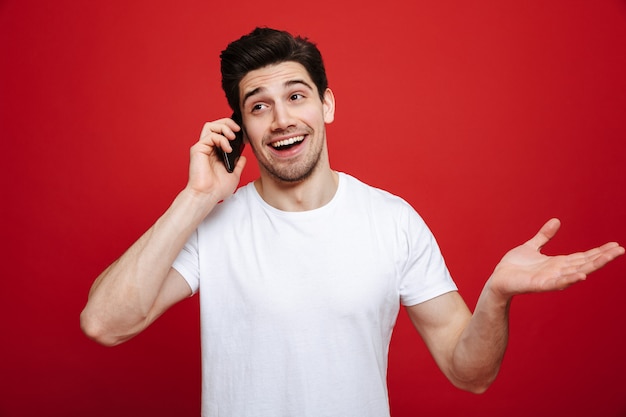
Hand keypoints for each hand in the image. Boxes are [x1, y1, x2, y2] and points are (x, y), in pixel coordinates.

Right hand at [186, 117, 246, 200]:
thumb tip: (243, 157)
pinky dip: (221, 139)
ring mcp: (202, 147)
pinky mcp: (198, 149)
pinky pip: (210, 136)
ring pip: (210, 126)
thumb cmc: (217, 189)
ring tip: (233, 137)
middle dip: (228, 123)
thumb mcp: (234, 175)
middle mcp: (208, 148)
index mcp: (215, 152)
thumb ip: (238, 165)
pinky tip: (228, 148)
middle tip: (238, 129)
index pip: (221, 132)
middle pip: (215, 125)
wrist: (208, 195)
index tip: (243, 134)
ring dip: (224, 127)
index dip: (232, 129)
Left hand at [488, 218, 623, 299]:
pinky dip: (571, 279)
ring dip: (592, 265)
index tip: (615, 245)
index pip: (583, 256)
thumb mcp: (531, 246)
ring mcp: (551, 279)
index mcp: (557, 263)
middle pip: (585, 263)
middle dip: (602, 257)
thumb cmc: (514, 266)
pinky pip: (558, 282)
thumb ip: (544, 236)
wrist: (498, 279)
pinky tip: (582, 275)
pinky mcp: (540, 285)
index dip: (599, 251)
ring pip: (576, 271)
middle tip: (620, 250)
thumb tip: (557, 221)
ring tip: (608, 258)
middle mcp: (558, 271)